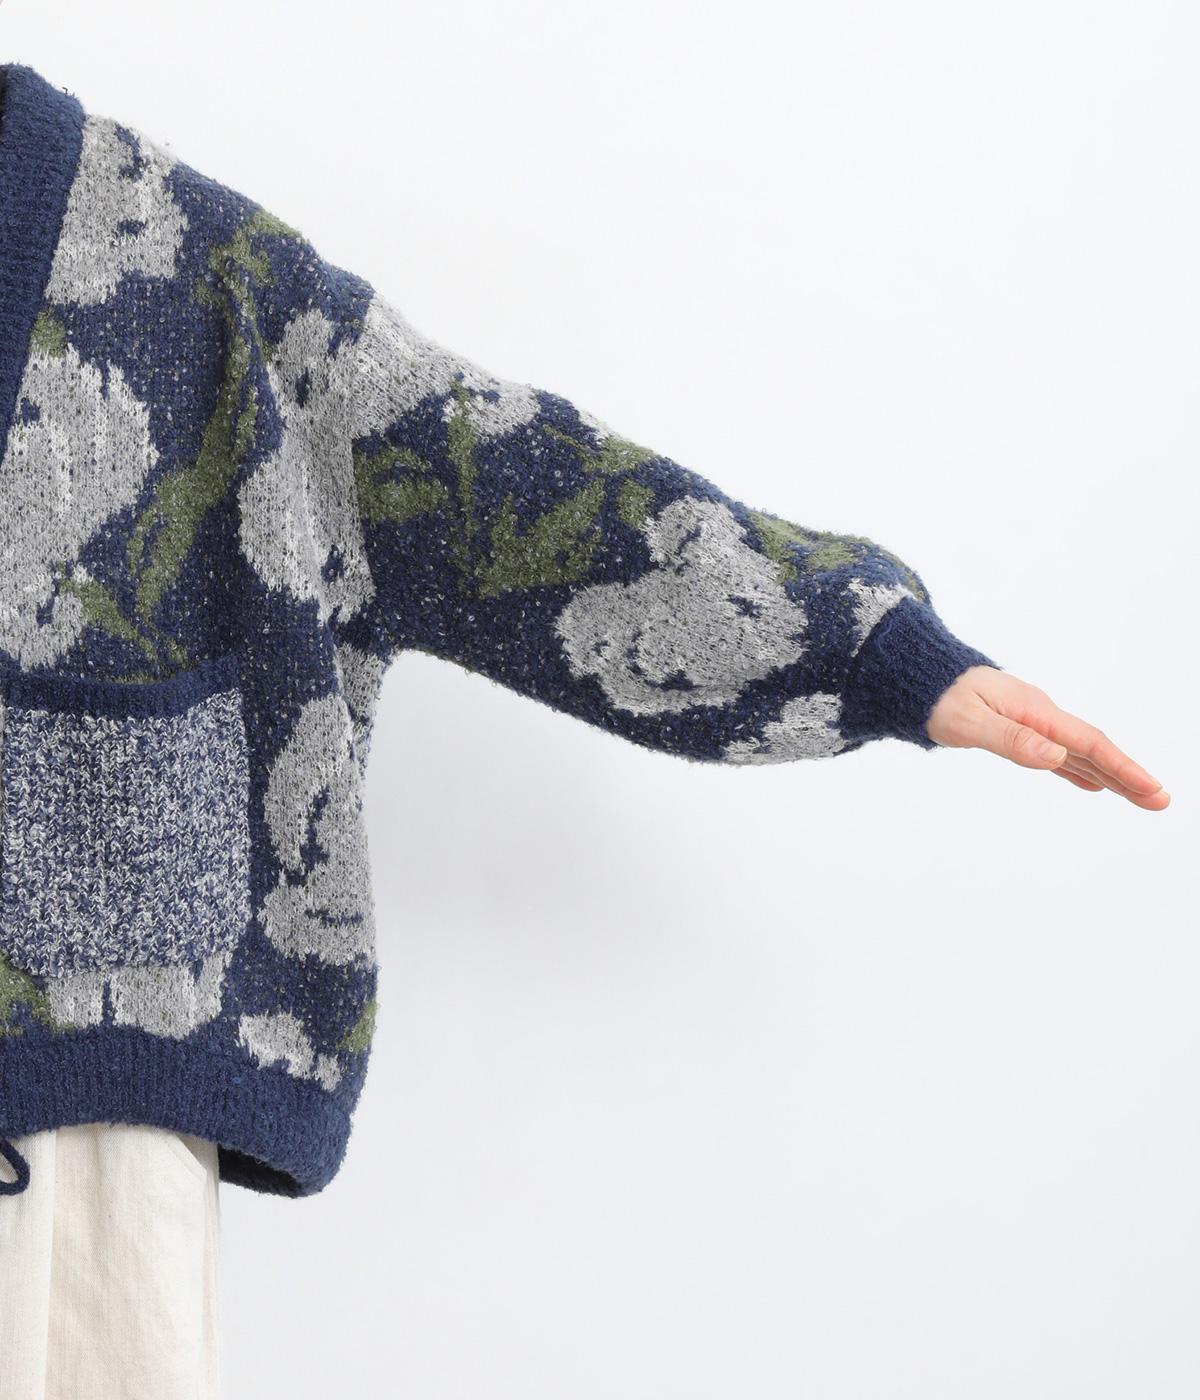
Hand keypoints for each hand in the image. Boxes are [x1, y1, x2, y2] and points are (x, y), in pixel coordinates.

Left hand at [925, 666, 1170, 810]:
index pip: (1088, 743)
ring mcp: (1032, 719)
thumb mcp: (967, 721)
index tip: (1152, 790)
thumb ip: (1012, 739)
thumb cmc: (937, 697)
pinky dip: (1080, 770)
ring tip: (1142, 797)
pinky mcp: (1020, 726)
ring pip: (1080, 752)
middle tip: (1162, 802)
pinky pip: (1060, 752)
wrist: (917, 674)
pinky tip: (1095, 785)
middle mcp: (1039, 714)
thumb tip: (1057, 756)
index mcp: (1033, 711)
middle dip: (1128, 775)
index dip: (1122, 768)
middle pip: (1093, 748)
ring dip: (1111, 775)